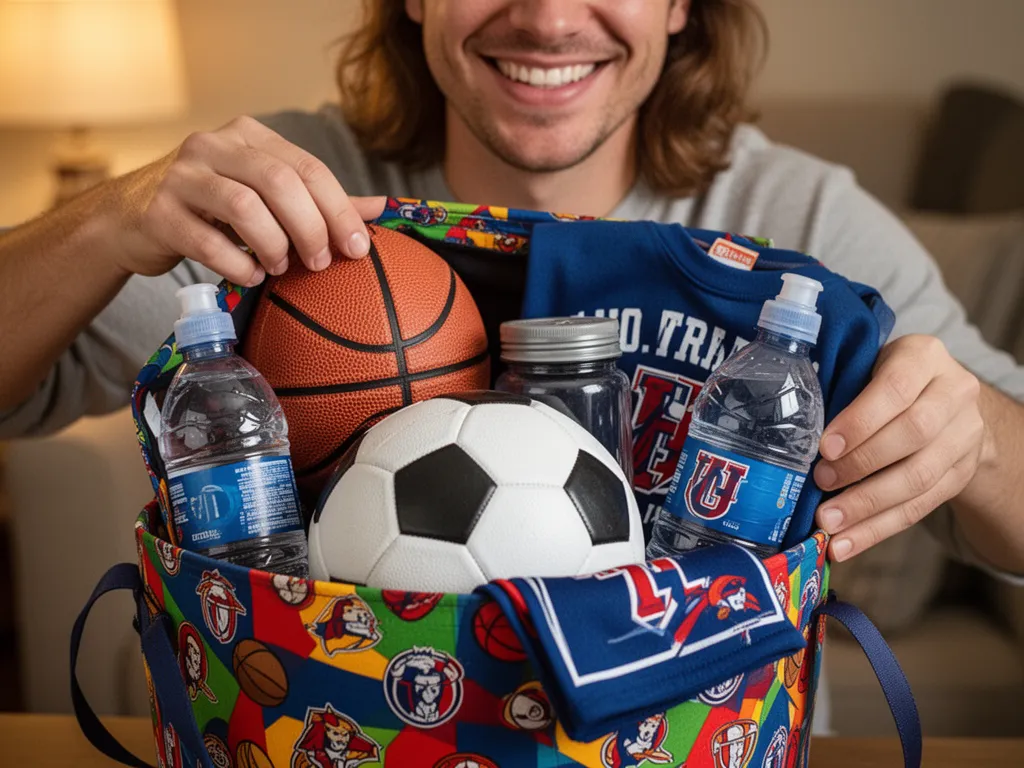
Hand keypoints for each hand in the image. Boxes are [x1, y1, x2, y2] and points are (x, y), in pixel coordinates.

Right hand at [105, 115, 384, 284]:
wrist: (130, 219)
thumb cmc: (211, 209)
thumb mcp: (264, 196)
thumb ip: (318, 200)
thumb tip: (381, 209)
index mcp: (249, 137)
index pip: (307, 167)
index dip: (339, 209)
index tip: (359, 248)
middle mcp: (213, 146)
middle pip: (279, 181)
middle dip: (310, 227)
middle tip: (320, 263)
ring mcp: (181, 176)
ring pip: (244, 206)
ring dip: (273, 245)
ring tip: (280, 268)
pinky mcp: (157, 212)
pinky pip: (206, 241)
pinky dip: (236, 264)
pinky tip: (249, 276)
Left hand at [813, 334, 984, 560]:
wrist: (946, 401)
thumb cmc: (884, 380)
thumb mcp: (866, 366)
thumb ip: (841, 387)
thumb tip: (790, 430)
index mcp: (924, 357)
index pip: (896, 388)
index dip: (861, 421)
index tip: (825, 447)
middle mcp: (954, 393)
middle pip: (913, 435)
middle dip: (861, 464)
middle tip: (820, 483)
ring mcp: (965, 437)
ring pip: (919, 478)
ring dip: (868, 506)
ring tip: (828, 524)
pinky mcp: (961, 475)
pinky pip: (921, 508)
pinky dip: (879, 529)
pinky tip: (847, 543)